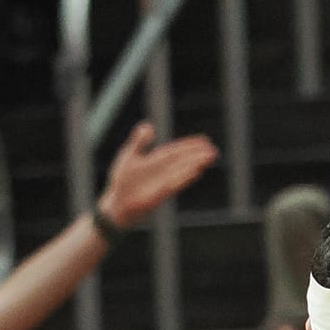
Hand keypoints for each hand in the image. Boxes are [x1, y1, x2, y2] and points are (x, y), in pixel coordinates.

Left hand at [97, 121, 217, 232]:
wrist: (116, 203)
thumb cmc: (122, 182)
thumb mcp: (129, 155)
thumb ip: (140, 141)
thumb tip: (148, 126)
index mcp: (156, 161)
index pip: (176, 150)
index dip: (189, 145)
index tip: (204, 140)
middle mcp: (161, 172)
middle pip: (182, 160)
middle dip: (197, 155)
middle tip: (213, 151)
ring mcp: (160, 184)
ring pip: (181, 171)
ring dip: (195, 164)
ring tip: (208, 159)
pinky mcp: (157, 195)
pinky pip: (172, 185)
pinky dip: (183, 178)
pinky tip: (195, 172)